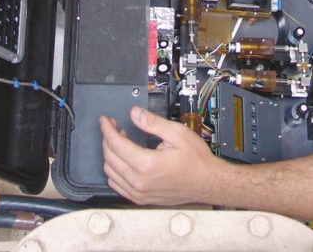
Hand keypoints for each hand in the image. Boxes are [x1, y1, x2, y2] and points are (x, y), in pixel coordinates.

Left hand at [100, 106, 225, 205]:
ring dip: (110, 155)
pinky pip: (117, 186)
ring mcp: (139, 192)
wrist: (207, 182)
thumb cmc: (196, 160)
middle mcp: (139, 181)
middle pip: (109, 157)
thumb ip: (152, 123)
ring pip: (110, 172)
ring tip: (120, 141)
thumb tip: (134, 113)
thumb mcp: (176, 133)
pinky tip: (121, 161)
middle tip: (113, 126)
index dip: (107, 128)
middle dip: (107, 138)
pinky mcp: (140, 199)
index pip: (116, 143)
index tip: (105, 120)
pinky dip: (113, 171)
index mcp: (146, 164)